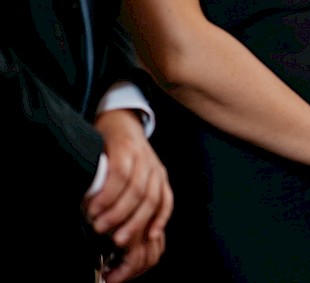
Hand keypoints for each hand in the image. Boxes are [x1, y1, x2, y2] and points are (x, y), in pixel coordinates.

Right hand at [86, 109, 171, 279]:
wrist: (118, 118)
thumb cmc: (122, 154)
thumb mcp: (136, 175)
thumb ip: (134, 197)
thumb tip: (124, 228)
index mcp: (159, 176)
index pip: (164, 203)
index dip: (156, 222)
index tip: (145, 240)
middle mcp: (154, 167)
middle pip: (149, 200)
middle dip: (133, 223)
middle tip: (115, 240)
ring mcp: (141, 156)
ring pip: (135, 190)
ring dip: (117, 212)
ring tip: (99, 224)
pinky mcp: (125, 148)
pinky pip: (120, 175)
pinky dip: (108, 194)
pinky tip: (96, 206)